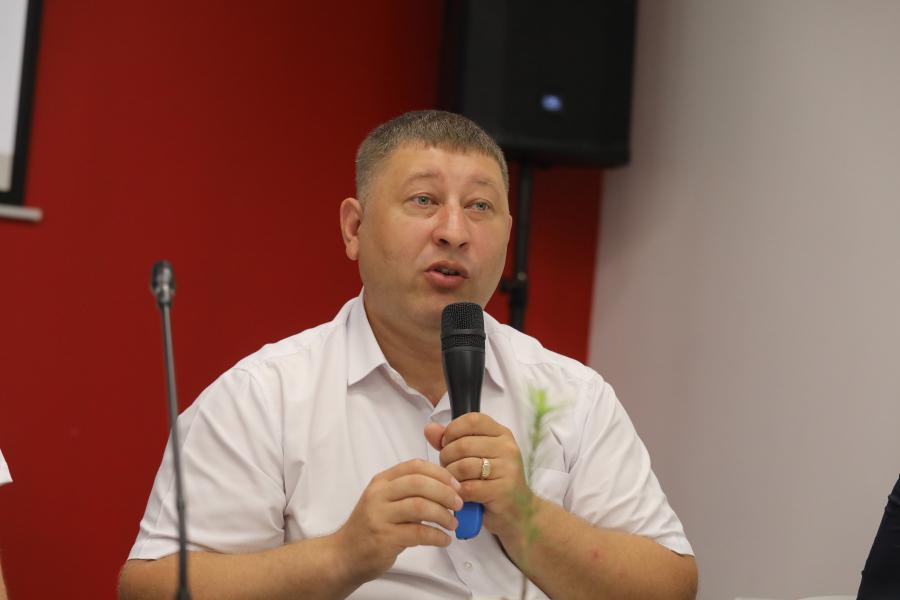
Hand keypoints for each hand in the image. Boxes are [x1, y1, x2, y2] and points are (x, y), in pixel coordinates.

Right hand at [333, 459, 462, 585]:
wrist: (344, 555)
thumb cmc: (371, 527)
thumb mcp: (385, 500)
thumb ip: (409, 491)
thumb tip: (447, 488)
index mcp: (382, 481)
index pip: (415, 466)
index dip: (440, 473)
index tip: (456, 485)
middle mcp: (379, 495)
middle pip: (420, 483)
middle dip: (445, 492)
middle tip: (459, 504)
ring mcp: (380, 516)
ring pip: (420, 506)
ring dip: (443, 515)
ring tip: (452, 524)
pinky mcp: (385, 538)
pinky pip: (419, 533)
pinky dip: (437, 536)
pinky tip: (444, 540)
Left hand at [424, 413, 533, 539]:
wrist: (517, 511)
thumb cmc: (492, 480)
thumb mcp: (474, 455)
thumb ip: (451, 441)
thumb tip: (429, 429)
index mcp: (501, 433)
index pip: (472, 420)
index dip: (453, 430)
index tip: (447, 443)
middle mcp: (507, 448)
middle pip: (462, 445)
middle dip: (447, 458)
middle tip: (448, 468)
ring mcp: (507, 469)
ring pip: (463, 466)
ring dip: (451, 476)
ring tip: (454, 481)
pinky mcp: (503, 490)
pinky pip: (469, 487)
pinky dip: (459, 492)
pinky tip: (460, 494)